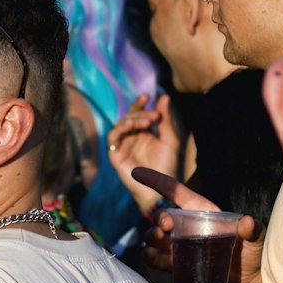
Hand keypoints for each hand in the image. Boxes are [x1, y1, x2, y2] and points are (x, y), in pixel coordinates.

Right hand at [106, 95, 179, 210]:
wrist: (161, 186)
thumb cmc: (167, 165)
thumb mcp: (170, 139)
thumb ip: (165, 119)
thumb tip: (164, 96)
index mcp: (143, 133)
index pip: (137, 113)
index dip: (139, 104)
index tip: (146, 96)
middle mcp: (131, 137)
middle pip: (129, 117)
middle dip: (141, 113)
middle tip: (154, 116)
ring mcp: (122, 145)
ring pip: (120, 124)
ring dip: (132, 119)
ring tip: (146, 122)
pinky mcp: (115, 154)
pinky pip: (112, 137)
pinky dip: (120, 129)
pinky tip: (131, 126)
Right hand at [130, 167, 265, 282]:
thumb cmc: (253, 255)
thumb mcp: (256, 238)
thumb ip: (252, 230)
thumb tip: (247, 223)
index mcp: (202, 212)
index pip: (175, 191)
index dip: (156, 180)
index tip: (137, 173)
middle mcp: (187, 227)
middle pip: (163, 216)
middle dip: (159, 218)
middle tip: (166, 227)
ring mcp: (180, 246)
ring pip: (154, 237)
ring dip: (151, 236)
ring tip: (158, 240)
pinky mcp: (177, 266)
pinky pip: (156, 258)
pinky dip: (150, 257)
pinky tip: (153, 256)